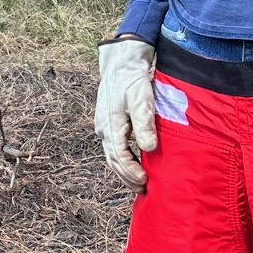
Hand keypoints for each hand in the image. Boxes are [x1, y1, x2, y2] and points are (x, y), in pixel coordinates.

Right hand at [95, 38, 157, 189]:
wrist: (121, 63)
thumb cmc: (132, 80)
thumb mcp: (141, 99)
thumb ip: (144, 123)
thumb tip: (149, 148)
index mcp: (111, 125)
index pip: (119, 156)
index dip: (131, 171)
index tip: (144, 181)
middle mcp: (103, 128)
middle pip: (113, 160)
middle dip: (126, 176)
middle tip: (143, 189)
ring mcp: (104, 126)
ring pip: (112, 155)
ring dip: (123, 170)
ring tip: (138, 182)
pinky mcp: (108, 123)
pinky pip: (114, 147)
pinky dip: (123, 159)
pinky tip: (133, 163)